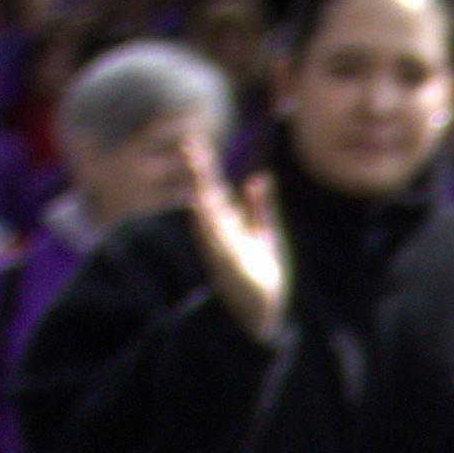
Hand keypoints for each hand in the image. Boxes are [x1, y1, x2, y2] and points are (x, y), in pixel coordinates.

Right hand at [182, 150, 288, 341]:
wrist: (260, 310)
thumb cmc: (259, 271)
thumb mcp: (263, 233)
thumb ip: (259, 207)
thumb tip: (259, 178)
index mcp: (226, 224)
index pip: (212, 189)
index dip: (203, 167)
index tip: (195, 143)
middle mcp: (219, 233)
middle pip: (207, 197)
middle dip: (200, 173)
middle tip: (190, 147)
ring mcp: (221, 249)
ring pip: (208, 216)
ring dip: (202, 194)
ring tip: (197, 167)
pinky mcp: (227, 266)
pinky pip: (214, 242)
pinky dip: (206, 226)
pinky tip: (199, 208)